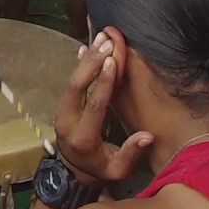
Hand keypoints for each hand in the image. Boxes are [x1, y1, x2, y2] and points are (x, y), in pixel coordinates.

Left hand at [54, 29, 154, 183]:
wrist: (72, 169)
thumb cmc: (99, 169)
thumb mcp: (117, 171)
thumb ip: (130, 154)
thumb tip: (147, 136)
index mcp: (82, 138)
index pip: (94, 105)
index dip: (103, 82)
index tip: (113, 61)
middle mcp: (67, 121)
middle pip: (77, 86)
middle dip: (93, 62)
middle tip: (109, 42)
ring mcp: (62, 111)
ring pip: (72, 79)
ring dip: (87, 58)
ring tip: (102, 37)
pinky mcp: (63, 103)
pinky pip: (71, 80)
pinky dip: (80, 62)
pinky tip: (88, 46)